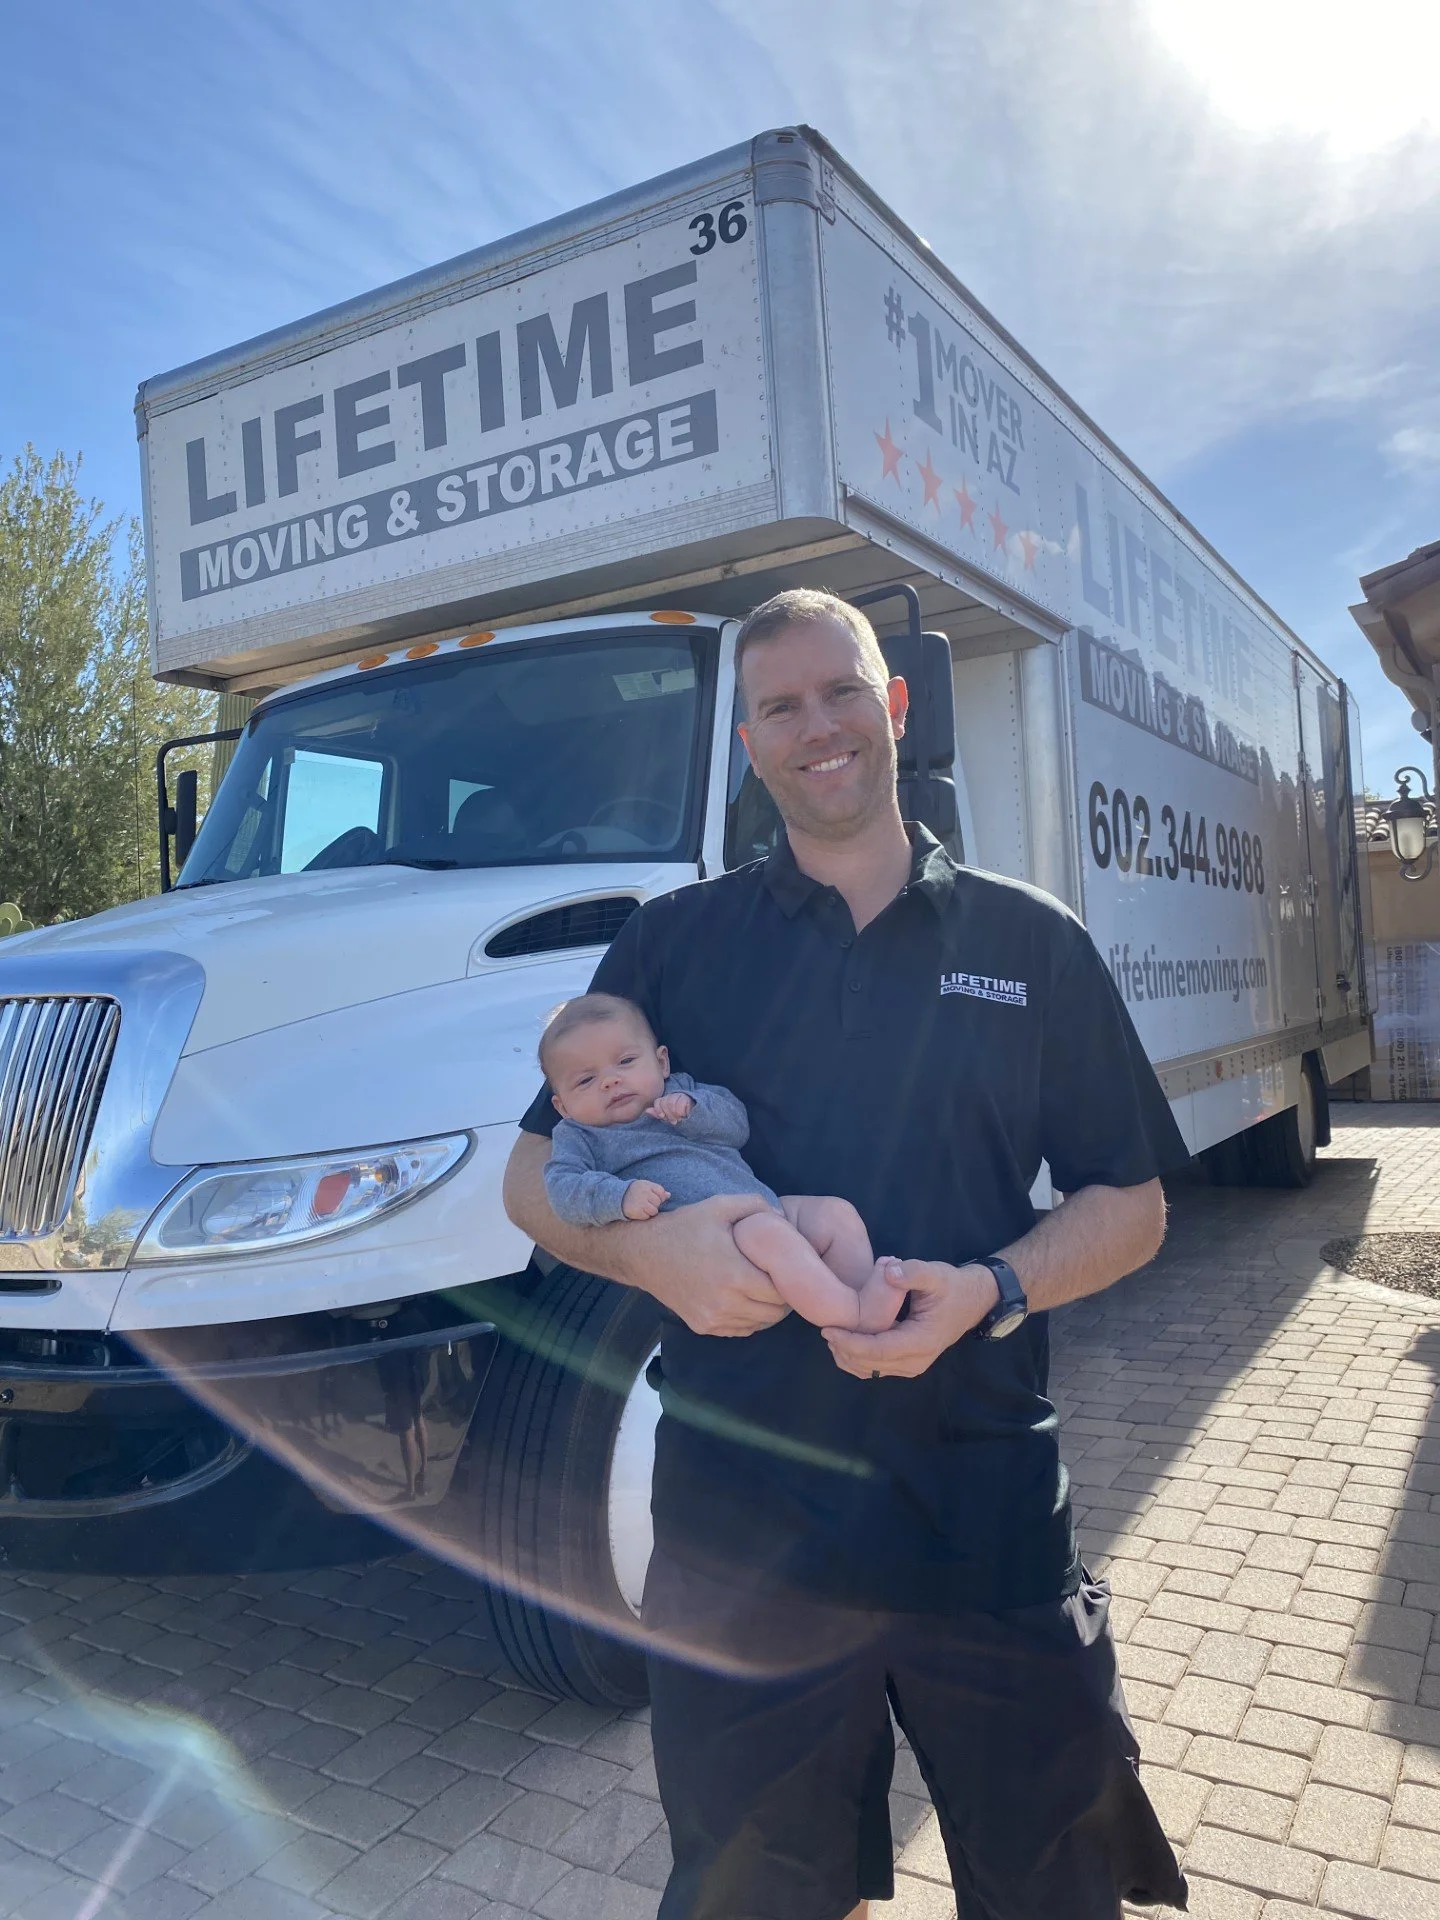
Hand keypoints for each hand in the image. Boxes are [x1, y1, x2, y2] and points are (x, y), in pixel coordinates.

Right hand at [617, 1193, 789, 1336]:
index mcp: (734, 1274)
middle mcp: (725, 1303)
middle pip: (775, 1312)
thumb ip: (757, 1205)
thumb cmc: (684, 1227)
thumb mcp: (720, 1206)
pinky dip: (749, 1318)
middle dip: (782, 1296)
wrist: (644, 1253)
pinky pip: (741, 1330)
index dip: (791, 1280)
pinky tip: (745, 1298)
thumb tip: (784, 1218)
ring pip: (760, 1324)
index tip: (788, 1267)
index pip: (782, 1291)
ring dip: (767, 1309)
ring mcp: (713, 1318)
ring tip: (764, 1288)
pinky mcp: (704, 1327)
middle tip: (780, 1277)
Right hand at [621, 1179, 669, 1219]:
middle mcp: (643, 1192)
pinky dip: (644, 1216)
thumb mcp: (645, 1188)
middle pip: (658, 1202)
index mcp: (646, 1185)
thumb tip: (669, 1195)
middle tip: (645, 1203)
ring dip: (650, 1211)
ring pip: (654, 1211)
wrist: (618, 1198)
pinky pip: (647, 1216)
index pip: (661, 1192)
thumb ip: (657, 1191)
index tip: (652, 1198)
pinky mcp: (636, 1211)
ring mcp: (639, 1202)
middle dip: (654, 1204)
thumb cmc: (635, 1192)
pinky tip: (638, 1211)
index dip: (659, 1197)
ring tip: (642, 1208)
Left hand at [647, 1092, 694, 1124]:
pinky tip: (685, 1114)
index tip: (662, 1116)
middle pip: (665, 1103)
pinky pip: (680, 1104)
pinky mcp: (688, 1098)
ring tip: (679, 1118)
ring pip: (671, 1103)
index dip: (659, 1109)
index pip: (658, 1101)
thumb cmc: (680, 1117)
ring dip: (675, 1114)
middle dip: (668, 1114)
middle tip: (674, 1120)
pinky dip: (681, 1112)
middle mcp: (672, 1096)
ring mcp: (680, 1095)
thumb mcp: (668, 1117)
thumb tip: (646, 1110)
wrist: (696, 1117)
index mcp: (666, 1099)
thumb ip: (658, 1114)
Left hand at [823, 1260, 998, 1378]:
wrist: (972, 1300)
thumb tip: (889, 1272)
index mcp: (922, 1341)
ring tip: (832, 1336)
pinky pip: (877, 1367)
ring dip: (849, 1357)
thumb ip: (912, 1272)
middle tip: (824, 1330)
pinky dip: (858, 1359)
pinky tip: (845, 1342)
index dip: (850, 1342)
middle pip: (871, 1364)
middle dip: (844, 1350)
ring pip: (872, 1370)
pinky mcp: (908, 1362)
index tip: (828, 1330)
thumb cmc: (951, 1286)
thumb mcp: (935, 1273)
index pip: (878, 1350)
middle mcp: (917, 1360)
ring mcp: (913, 1365)